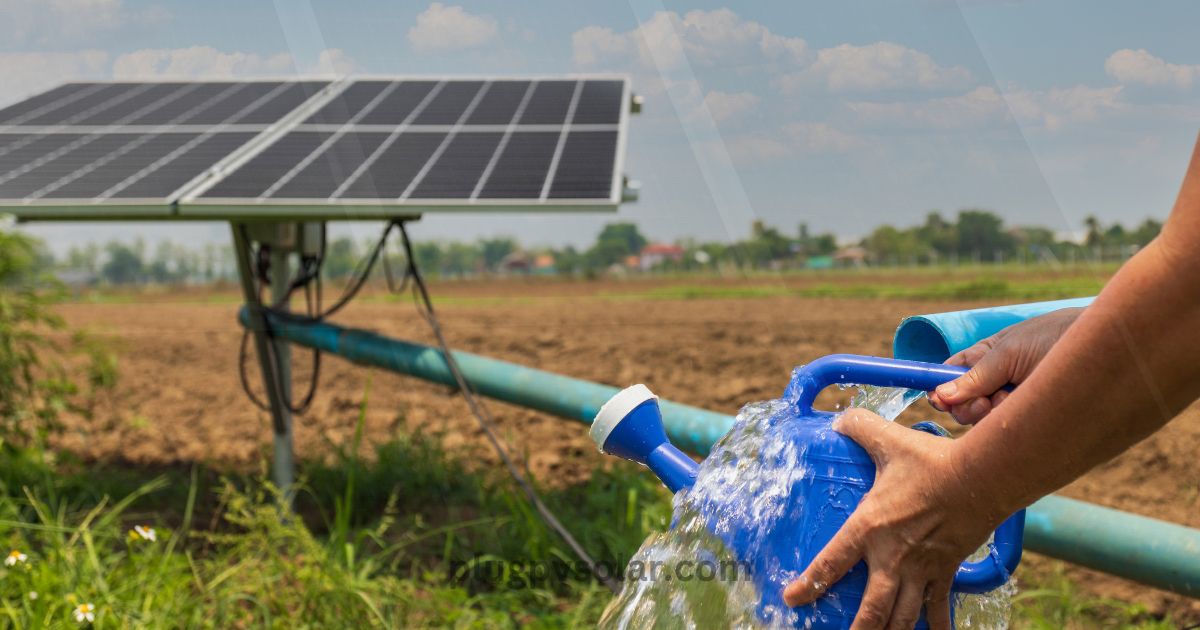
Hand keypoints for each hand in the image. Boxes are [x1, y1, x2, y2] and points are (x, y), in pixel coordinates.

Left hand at [781, 409, 1000, 629]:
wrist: (980, 478)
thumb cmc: (931, 461)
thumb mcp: (887, 439)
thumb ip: (858, 427)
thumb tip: (839, 420)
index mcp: (869, 527)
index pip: (830, 563)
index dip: (808, 584)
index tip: (791, 600)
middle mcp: (892, 557)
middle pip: (871, 609)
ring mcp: (921, 569)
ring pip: (902, 616)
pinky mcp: (946, 571)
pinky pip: (939, 607)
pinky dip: (937, 626)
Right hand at [928, 307, 1082, 423]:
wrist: (1106, 348)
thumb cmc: (1056, 337)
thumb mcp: (1009, 352)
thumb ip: (974, 375)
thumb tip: (938, 395)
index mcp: (985, 359)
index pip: (950, 377)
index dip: (941, 389)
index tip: (938, 400)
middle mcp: (996, 382)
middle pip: (961, 405)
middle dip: (967, 407)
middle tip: (986, 401)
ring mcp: (1014, 402)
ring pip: (982, 421)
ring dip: (991, 414)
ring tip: (1014, 399)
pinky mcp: (1031, 420)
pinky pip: (1007, 430)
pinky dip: (1010, 422)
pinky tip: (1027, 409)